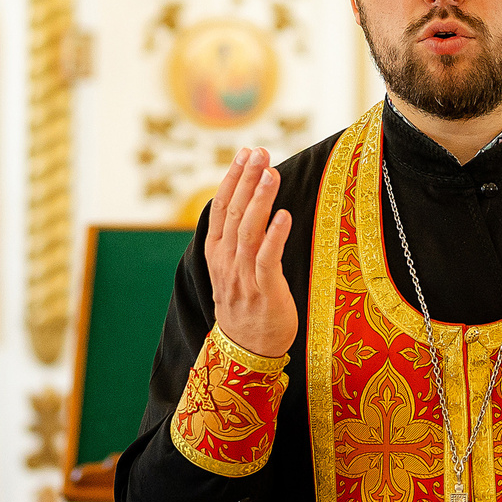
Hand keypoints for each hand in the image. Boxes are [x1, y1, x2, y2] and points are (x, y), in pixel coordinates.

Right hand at [206, 147, 297, 359]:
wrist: (245, 350)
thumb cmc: (246, 303)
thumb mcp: (233, 266)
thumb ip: (237, 236)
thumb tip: (250, 201)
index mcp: (217, 251)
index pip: (221, 206)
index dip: (233, 177)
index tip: (245, 152)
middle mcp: (226, 259)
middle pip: (235, 212)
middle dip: (247, 179)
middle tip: (260, 152)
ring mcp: (243, 275)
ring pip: (248, 230)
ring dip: (260, 199)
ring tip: (271, 173)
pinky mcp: (264, 290)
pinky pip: (267, 259)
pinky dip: (274, 236)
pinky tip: (284, 215)